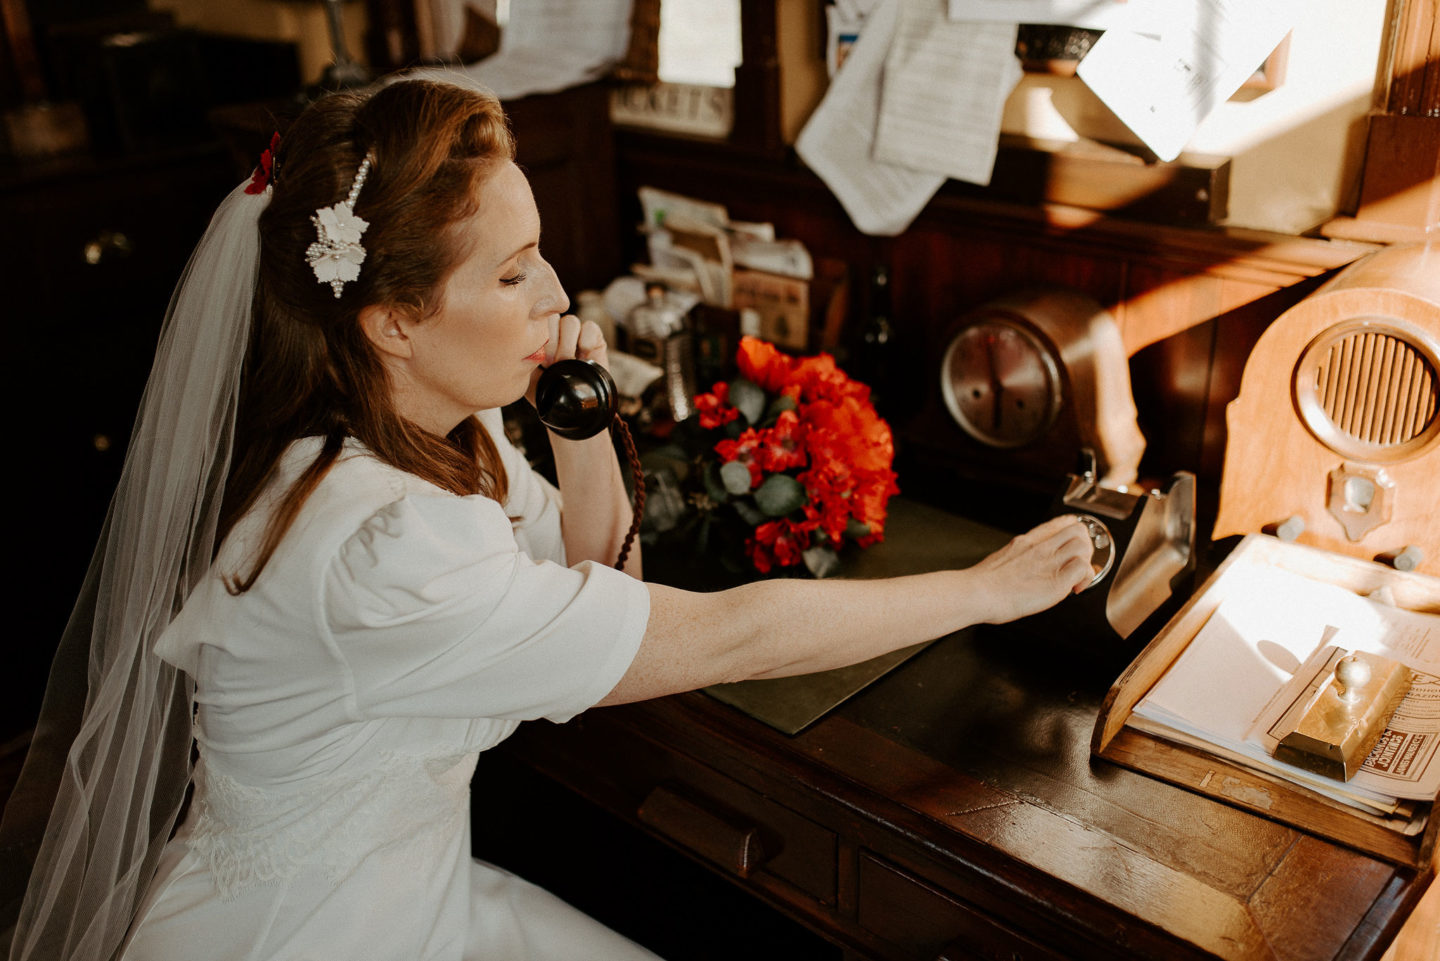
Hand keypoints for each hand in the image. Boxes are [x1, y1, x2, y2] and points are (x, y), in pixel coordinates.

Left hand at [526, 313, 609, 406]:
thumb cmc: (547, 392)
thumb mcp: (526, 375)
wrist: (571, 407)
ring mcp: (576, 332)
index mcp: (538, 334)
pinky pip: (590, 327)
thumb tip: (514, 346)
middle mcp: (557, 329)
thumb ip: (519, 358)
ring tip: (564, 363)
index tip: (534, 356)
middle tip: (548, 363)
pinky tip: (582, 359)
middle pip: (552, 316)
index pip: (534, 316)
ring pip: (570, 321)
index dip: (534, 333)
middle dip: (549, 340)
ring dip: (566, 344)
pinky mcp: (595, 336)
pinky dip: (585, 342)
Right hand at [967, 515, 1094, 623]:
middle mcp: (1040, 548)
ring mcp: (1049, 563)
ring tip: (1076, 577)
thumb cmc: (984, 583)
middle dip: (1084, 546)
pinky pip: (1083, 569)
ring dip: (1086, 562)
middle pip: (1077, 530)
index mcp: (1026, 542)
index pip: (1058, 523)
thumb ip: (1018, 558)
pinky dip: (1085, 579)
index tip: (1074, 539)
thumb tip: (1022, 566)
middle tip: (1077, 562)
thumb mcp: (1001, 558)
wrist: (978, 593)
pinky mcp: (1057, 582)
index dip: (1072, 530)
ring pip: (1083, 545)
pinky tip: (1074, 589)